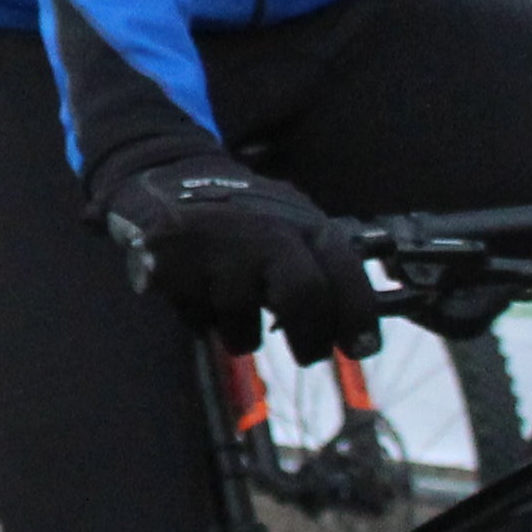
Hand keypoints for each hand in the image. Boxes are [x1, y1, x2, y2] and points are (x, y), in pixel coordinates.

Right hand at [96, 146, 380, 358]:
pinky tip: (199, 293)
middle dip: (311, 340)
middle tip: (309, 355)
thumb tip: (355, 332)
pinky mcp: (174, 265)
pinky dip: (203, 319)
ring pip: (243, 326)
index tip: (361, 348)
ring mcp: (218, 249)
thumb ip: (321, 267)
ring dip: (242, 334)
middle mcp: (263, 232)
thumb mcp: (292, 225)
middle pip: (303, 298)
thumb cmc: (244, 217)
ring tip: (233, 313)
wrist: (170, 176)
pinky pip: (200, 321)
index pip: (342, 273)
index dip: (358, 317)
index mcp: (300, 223)